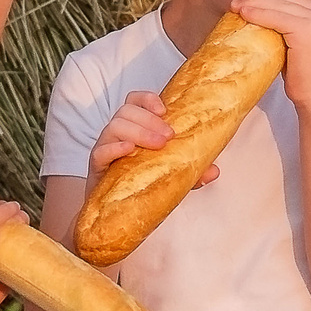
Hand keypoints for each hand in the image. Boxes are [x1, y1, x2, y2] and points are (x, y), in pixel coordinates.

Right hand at [90, 90, 217, 184]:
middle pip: (127, 110)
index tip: (165, 110)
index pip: (135, 100)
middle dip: (149, 119)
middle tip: (169, 136)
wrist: (115, 212)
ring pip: (114, 126)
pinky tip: (128, 150)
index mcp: (135, 127)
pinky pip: (100, 151)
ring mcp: (106, 148)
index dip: (148, 99)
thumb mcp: (171, 174)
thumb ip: (192, 172)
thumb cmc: (141, 183)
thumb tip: (214, 171)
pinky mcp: (97, 167)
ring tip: (157, 145)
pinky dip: (114, 148)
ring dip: (138, 132)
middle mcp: (118, 133)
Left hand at [229, 0, 310, 113]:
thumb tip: (259, 3)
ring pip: (277, 1)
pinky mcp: (308, 31)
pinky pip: (276, 16)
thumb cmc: (305, 76)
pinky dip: (257, 13)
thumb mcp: (299, 42)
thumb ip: (290, 21)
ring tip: (234, 6)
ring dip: (253, 1)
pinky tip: (243, 14)